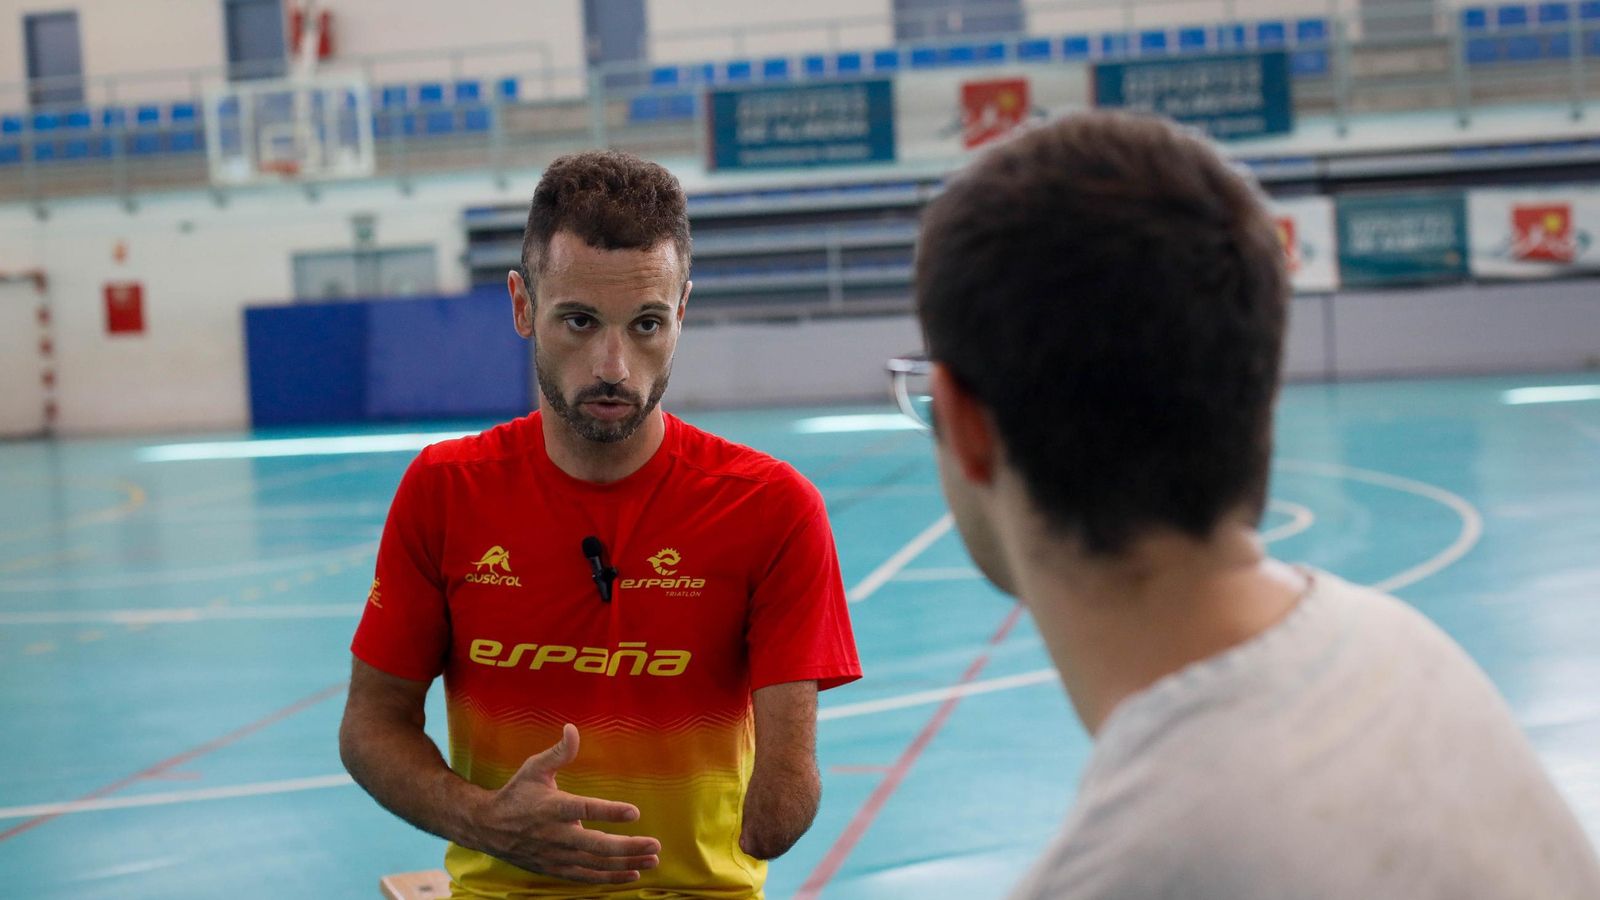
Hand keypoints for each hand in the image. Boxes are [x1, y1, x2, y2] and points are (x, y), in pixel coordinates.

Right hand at [472, 723, 660, 882]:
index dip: (610, 811)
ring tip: (652, 859)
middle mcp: (556, 835)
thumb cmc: (516, 794)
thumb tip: (573, 728)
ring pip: (596, 864)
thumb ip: (558, 752)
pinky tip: (632, 874)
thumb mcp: (534, 768)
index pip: (585, 810)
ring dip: (626, 863)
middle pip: (596, 845)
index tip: (635, 812)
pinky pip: (587, 877)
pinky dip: (610, 878)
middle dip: (628, 846)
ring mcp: (556, 856)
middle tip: (655, 844)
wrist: (487, 827)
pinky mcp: (555, 869)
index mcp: (553, 807)